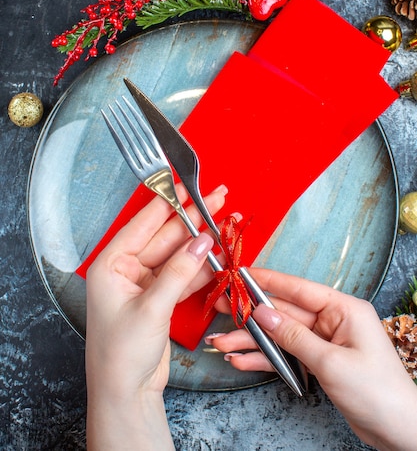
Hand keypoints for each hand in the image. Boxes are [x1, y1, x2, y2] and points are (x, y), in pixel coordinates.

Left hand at [85, 184, 226, 450]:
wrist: (126, 394)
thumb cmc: (122, 354)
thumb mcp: (151, 308)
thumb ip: (179, 272)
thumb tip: (202, 241)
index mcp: (111, 264)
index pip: (143, 223)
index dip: (168, 202)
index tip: (187, 185)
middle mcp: (126, 270)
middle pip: (165, 236)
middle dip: (193, 219)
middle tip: (218, 198)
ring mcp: (144, 284)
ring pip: (177, 255)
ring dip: (201, 243)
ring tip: (226, 223)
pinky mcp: (159, 299)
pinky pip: (183, 275)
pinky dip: (201, 268)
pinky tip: (219, 256)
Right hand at [207, 269, 416, 450]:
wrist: (398, 430)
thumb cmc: (377, 392)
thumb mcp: (331, 362)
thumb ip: (293, 337)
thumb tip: (263, 314)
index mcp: (343, 309)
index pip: (298, 288)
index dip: (268, 281)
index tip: (241, 274)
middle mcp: (332, 321)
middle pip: (284, 313)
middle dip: (251, 316)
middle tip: (222, 308)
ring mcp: (325, 342)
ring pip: (280, 336)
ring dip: (252, 341)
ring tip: (222, 343)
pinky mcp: (319, 362)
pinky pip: (286, 355)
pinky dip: (265, 359)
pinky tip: (242, 360)